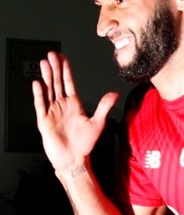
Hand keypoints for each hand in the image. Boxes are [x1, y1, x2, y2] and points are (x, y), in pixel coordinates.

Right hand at [32, 51, 117, 173]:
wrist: (74, 159)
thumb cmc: (85, 144)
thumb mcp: (98, 123)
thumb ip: (104, 107)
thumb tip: (114, 93)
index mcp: (74, 104)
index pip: (68, 82)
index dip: (66, 70)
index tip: (63, 57)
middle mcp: (62, 105)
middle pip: (57, 83)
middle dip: (55, 68)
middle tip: (51, 54)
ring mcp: (52, 112)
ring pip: (48, 90)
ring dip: (46, 77)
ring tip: (44, 64)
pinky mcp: (45, 121)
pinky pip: (41, 105)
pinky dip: (39, 95)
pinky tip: (38, 84)